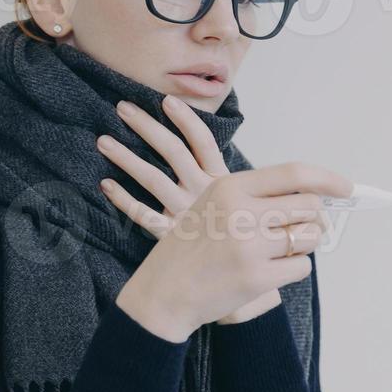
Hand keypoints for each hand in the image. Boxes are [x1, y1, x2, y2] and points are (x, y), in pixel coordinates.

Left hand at [96, 94, 280, 323]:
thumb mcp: (267, 214)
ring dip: (126, 158)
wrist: (243, 290)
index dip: (186, 120)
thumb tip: (289, 174)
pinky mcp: (172, 235)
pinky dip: (123, 200)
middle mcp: (202, 193)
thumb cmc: (256, 249)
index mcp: (226, 184)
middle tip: (123, 106)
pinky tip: (105, 184)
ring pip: (151, 179)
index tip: (167, 100)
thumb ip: (270, 196)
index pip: (204, 143)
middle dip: (147, 128)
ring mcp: (184, 214)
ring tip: (103, 140)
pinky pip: (143, 216)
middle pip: (171, 152)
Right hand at [114, 163, 351, 341]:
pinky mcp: (256, 279)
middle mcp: (240, 213)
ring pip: (309, 238)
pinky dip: (294, 269)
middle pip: (309, 207)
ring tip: (280, 251)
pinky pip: (301, 268)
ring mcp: (249, 247)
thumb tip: (316, 196)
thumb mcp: (213, 204)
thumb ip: (257, 196)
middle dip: (316, 219)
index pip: (294, 174)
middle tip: (305, 229)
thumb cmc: (193, 247)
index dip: (327, 179)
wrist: (163, 293)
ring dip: (305, 245)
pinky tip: (271, 271)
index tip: (345, 188)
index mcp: (229, 188)